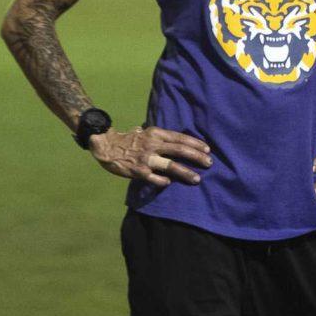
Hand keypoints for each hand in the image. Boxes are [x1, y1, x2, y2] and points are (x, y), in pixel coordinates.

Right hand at [89, 126, 209, 186]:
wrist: (106, 146)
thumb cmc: (128, 140)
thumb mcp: (145, 132)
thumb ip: (160, 137)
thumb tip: (177, 140)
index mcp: (156, 134)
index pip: (180, 138)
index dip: (195, 144)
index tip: (207, 149)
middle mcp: (153, 145)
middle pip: (180, 150)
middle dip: (197, 157)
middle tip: (209, 163)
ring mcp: (146, 159)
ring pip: (171, 166)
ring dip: (186, 172)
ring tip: (197, 178)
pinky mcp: (139, 171)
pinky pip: (155, 178)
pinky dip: (164, 181)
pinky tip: (169, 183)